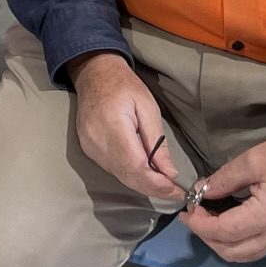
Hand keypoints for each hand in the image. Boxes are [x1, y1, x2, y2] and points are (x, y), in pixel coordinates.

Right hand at [68, 52, 181, 200]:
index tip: (177, 190)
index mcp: (113, 125)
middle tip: (175, 192)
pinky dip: (130, 175)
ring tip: (164, 184)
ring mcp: (89, 146)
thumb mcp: (148, 106)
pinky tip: (145, 174)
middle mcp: (97, 140)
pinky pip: (112, 169)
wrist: (94, 74)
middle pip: (128, 175)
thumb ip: (157, 141)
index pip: (136, 165)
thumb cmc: (124, 85)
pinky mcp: (88, 149)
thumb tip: (169, 172)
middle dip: (153, 188)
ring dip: (143, 184)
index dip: (157, 182)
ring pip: (120, 176)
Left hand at [183, 135, 265, 262]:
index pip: (225, 231)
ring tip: (205, 219)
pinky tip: (226, 221)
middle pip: (232, 251)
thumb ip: (223, 178)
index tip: (186, 210)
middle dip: (207, 236)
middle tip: (192, 215)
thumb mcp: (252, 160)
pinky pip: (255, 248)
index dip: (201, 224)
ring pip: (244, 255)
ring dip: (221, 243)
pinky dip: (236, 241)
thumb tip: (201, 191)